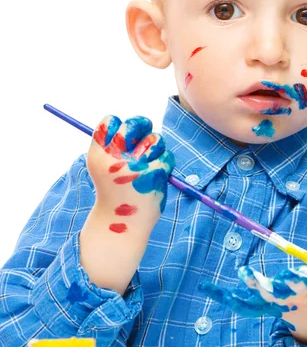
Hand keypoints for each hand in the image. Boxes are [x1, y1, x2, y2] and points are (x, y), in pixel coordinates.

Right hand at [87, 115, 174, 230]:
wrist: (121, 224)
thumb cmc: (113, 192)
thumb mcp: (103, 167)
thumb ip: (115, 146)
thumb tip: (137, 123)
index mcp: (99, 155)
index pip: (109, 121)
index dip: (119, 124)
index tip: (123, 136)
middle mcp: (116, 159)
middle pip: (134, 123)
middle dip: (141, 125)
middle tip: (142, 137)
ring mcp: (137, 166)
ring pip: (155, 138)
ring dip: (155, 146)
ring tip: (149, 160)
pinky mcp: (156, 175)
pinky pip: (167, 156)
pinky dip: (164, 162)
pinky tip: (156, 175)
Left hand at [199, 244, 306, 344]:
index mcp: (303, 292)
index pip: (296, 286)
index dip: (291, 281)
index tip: (285, 273)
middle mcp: (283, 300)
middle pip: (268, 295)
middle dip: (256, 287)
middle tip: (245, 275)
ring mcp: (268, 305)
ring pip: (247, 303)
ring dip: (230, 296)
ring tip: (211, 288)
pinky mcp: (257, 305)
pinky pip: (237, 302)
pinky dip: (221, 295)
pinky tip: (205, 287)